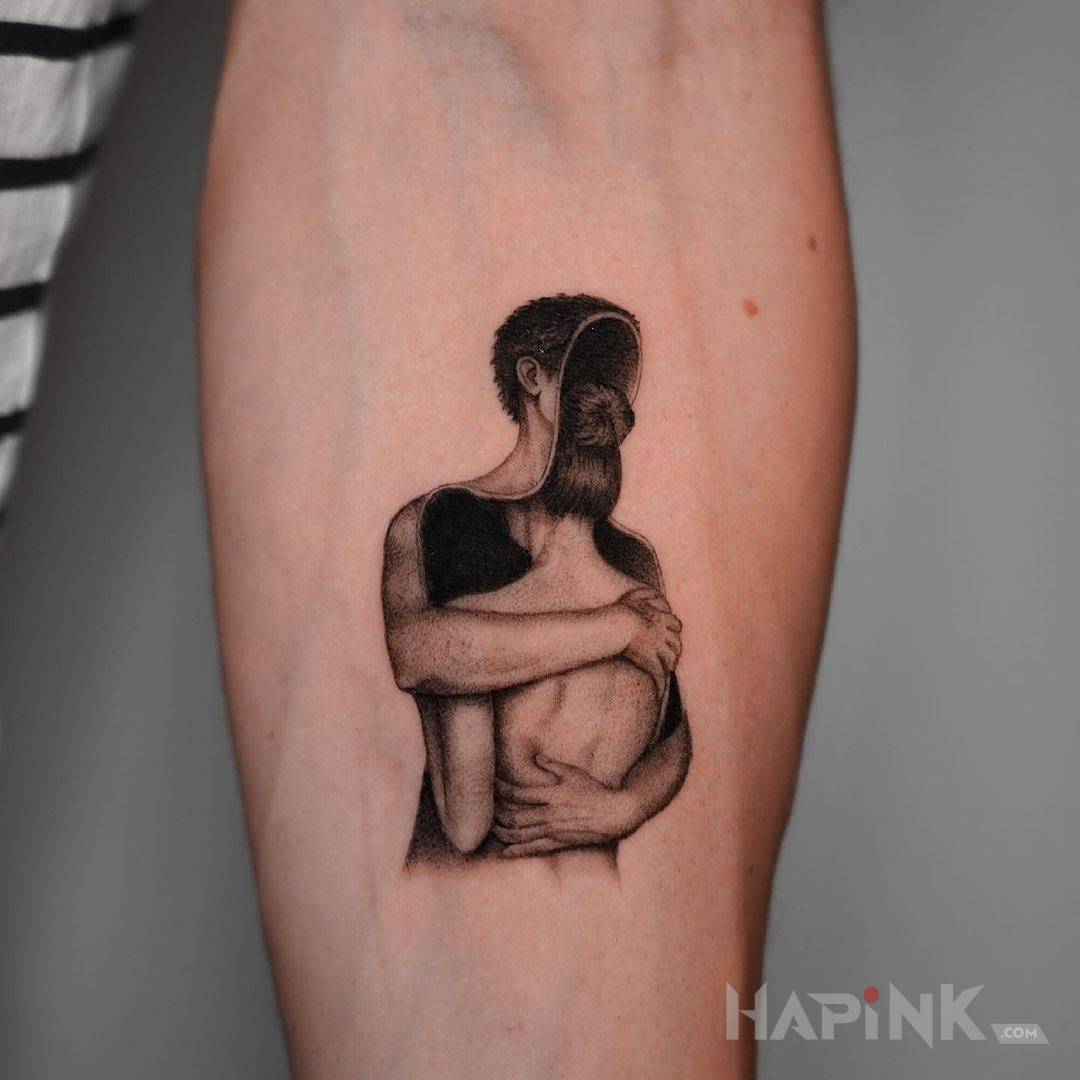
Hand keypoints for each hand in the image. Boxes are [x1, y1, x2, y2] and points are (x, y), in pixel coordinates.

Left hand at [492, 754, 639, 857]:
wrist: (614, 815)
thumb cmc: (595, 791)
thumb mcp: (574, 773)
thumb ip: (553, 765)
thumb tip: (536, 757)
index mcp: (551, 795)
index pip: (518, 794)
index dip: (500, 791)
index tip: (489, 786)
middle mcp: (549, 815)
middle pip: (514, 817)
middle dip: (497, 815)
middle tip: (484, 811)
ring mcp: (553, 831)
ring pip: (521, 835)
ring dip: (503, 833)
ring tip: (490, 830)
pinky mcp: (558, 843)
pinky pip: (534, 849)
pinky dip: (518, 850)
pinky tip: (506, 851)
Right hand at [615, 586, 681, 694]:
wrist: (619, 624)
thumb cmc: (622, 610)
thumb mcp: (636, 596)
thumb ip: (646, 593)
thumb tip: (653, 591)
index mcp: (662, 618)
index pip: (676, 625)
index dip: (675, 632)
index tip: (672, 637)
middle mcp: (664, 633)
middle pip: (677, 644)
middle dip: (675, 651)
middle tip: (671, 658)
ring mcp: (659, 647)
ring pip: (670, 660)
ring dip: (669, 667)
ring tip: (665, 673)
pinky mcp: (652, 660)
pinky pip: (659, 674)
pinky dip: (661, 685)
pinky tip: (661, 693)